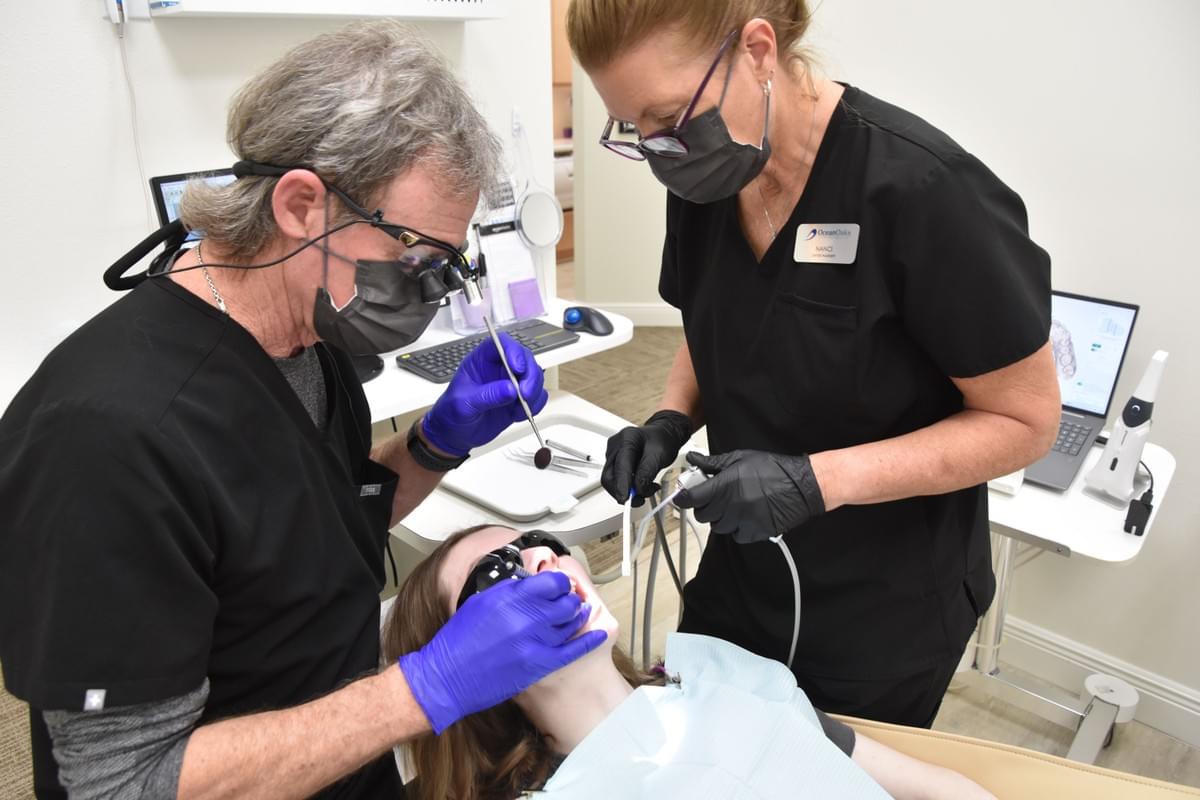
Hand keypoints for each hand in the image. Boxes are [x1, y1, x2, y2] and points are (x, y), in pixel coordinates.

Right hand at [397, 572, 606, 733]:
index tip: (559, 584)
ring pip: (570, 622)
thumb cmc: (458, 640)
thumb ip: (509, 590)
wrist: (447, 677)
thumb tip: (530, 583)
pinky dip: (588, 639)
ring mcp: (534, 642)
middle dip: (569, 598)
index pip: (552, 581)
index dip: (559, 581)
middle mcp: (526, 617)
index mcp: (510, 597)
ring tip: (577, 613)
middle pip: (565, 601)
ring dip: (576, 616)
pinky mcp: (538, 664)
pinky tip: (599, 632)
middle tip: (567, 600)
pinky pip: (572, 649)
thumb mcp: (481, 602)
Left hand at [421, 333, 547, 456]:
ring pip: (534, 376)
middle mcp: (499, 369)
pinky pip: (537, 396)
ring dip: (534, 392)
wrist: (455, 434)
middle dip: (530, 375)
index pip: (501, 344)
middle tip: (525, 394)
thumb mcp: (463, 404)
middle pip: (524, 358)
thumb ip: (487, 396)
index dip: (513, 351)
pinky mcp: (519, 400)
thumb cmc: (452, 413)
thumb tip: (510, 389)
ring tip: (520, 408)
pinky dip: (535, 405)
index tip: (517, 368)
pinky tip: (519, 414)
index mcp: (481, 361)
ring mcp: (511, 383)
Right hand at [601, 410, 692, 506]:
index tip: (625, 499)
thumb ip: (648, 471)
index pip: (620, 465)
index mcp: (627, 439)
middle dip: (623, 492)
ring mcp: (613, 455)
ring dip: (628, 491)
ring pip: (612, 480)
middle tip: (640, 499)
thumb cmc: (662, 440)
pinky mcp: (614, 463)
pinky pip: (616, 480)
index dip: (621, 484)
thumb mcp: (661, 454)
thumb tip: (638, 489)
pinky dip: (629, 487)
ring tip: (648, 488)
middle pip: (609, 476)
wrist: (662, 436)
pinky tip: (642, 484)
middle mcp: (615, 446)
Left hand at [674, 450, 825, 543]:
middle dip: (705, 506)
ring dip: (720, 518)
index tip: (683, 496)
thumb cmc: (773, 469)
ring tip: (732, 506)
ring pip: (718, 527)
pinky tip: (744, 517)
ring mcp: (743, 521)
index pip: (693, 498)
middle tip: (713, 498)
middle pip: (703, 515)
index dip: (684, 498)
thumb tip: (695, 460)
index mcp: (726, 485)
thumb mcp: (741, 458)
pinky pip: (735, 536)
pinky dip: (736, 529)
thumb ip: (714, 463)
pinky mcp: (755, 533)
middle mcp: (732, 506)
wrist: (802, 486)